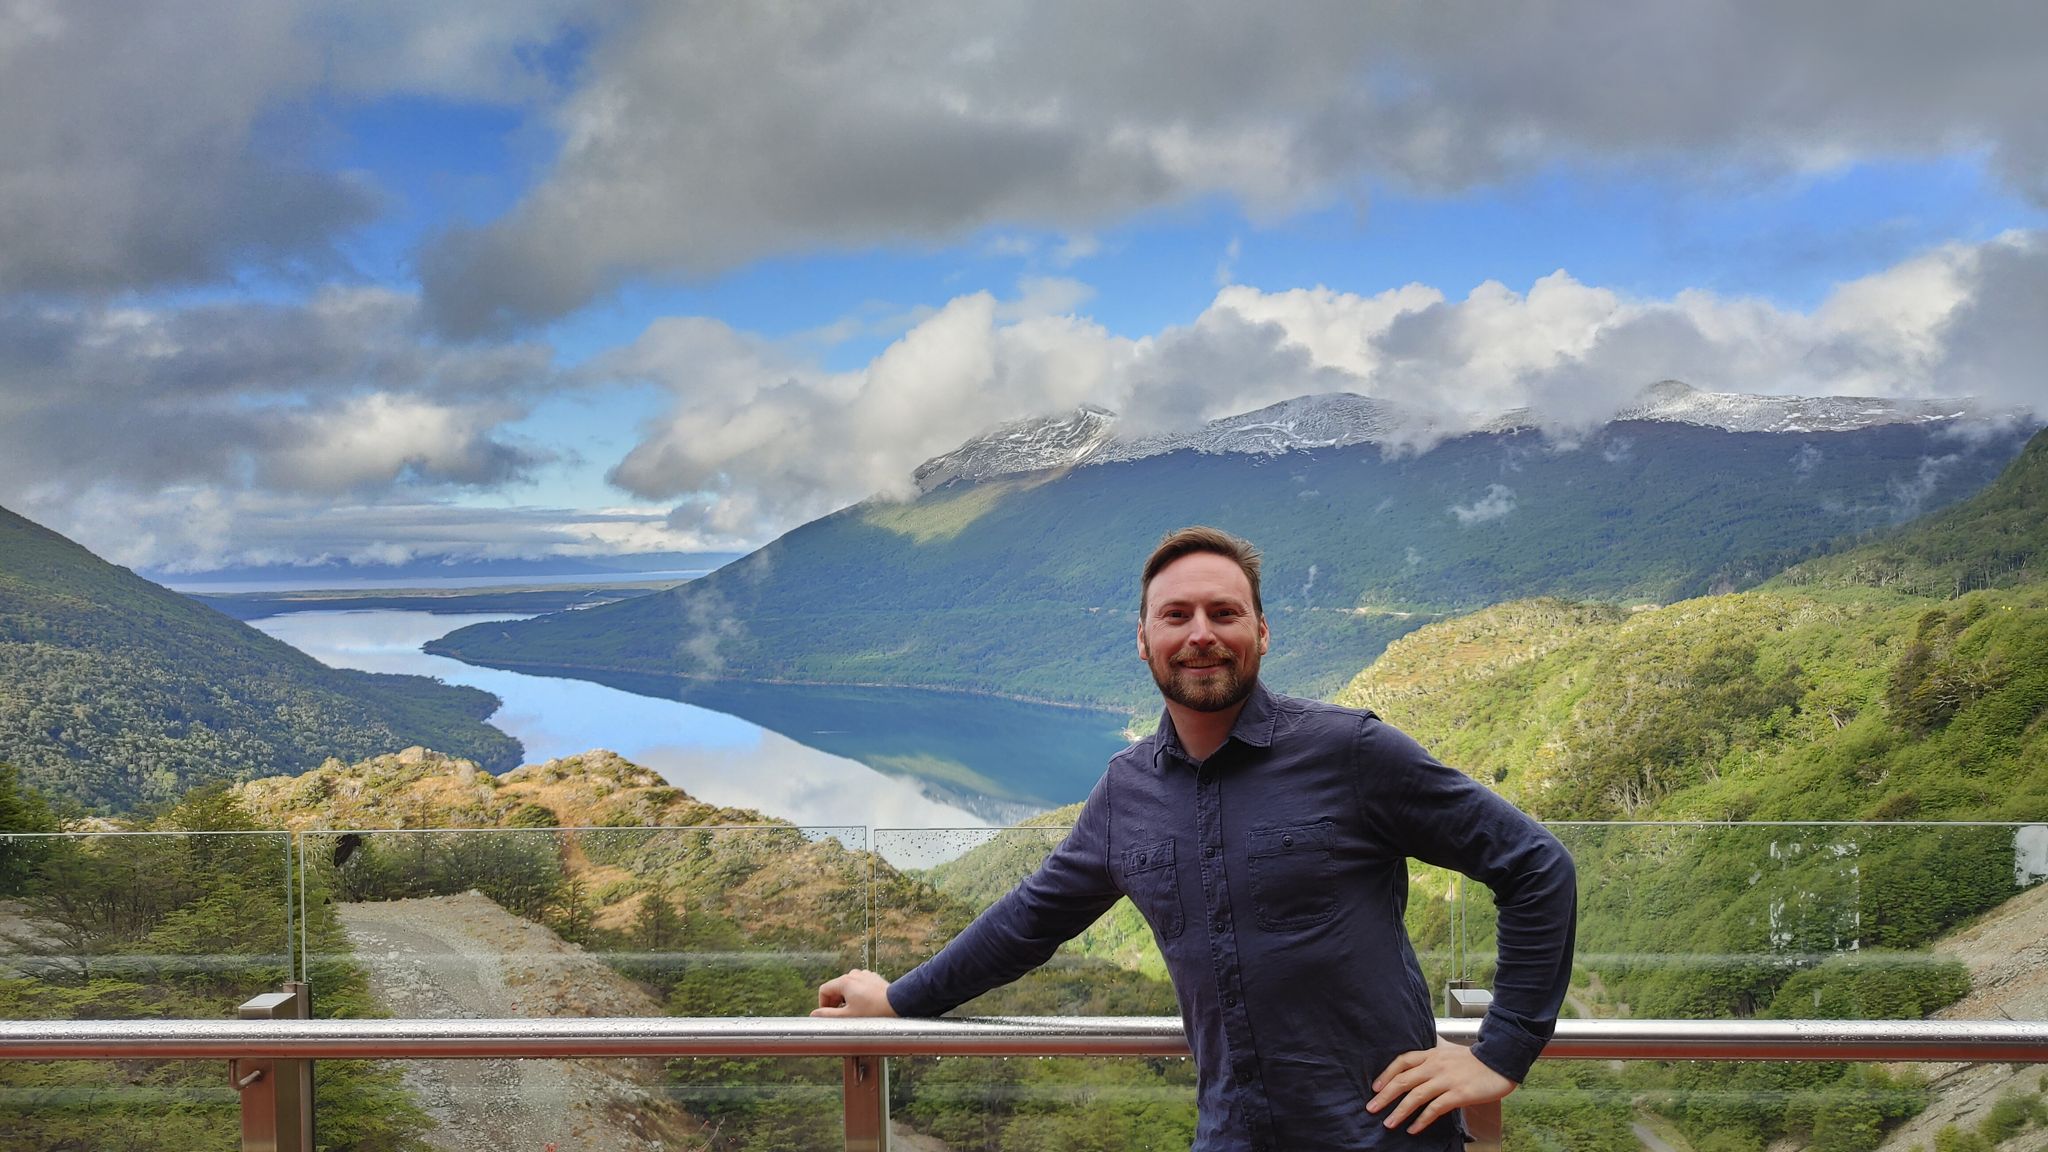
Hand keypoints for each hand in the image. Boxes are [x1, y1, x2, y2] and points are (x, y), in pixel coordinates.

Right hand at [812, 968, 897, 1017]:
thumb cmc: (873, 1012)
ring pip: (848, 987)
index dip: (822, 1004)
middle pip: (836, 987)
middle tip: (840, 1016)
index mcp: (844, 981)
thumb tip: (814, 1014)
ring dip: (846, 998)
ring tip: (854, 1012)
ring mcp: (864, 975)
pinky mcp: (873, 978)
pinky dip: (857, 995)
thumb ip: (828, 1015)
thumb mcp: (847, 1016)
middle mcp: (853, 974)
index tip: (828, 1015)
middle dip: (835, 1002)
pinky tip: (864, 1006)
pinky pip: (859, 986)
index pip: (824, 990)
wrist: (897, 1005)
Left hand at [1366, 1039, 1515, 1133]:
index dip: (1386, 1074)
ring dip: (1399, 1111)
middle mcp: (1435, 1066)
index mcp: (1432, 1054)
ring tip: (1389, 1123)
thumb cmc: (1476, 1060)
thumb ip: (1433, 1059)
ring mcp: (1446, 1080)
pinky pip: (1434, 1108)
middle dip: (1385, 1096)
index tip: (1375, 1087)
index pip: (1402, 1061)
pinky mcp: (1458, 1094)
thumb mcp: (1449, 1053)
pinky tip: (1414, 1128)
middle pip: (1403, 1080)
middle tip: (1372, 1108)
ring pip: (1415, 1096)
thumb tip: (1417, 1067)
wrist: (1500, 1061)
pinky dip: (1422, 1119)